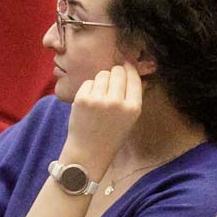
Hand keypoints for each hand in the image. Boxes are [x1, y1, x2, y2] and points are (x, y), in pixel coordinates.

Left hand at [59, 63, 143, 180]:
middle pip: (117, 72)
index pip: (133, 78)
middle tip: (111, 83)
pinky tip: (89, 102)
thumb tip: (134, 72)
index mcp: (133, 108)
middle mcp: (117, 102)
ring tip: (100, 96)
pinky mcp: (82, 99)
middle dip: (115, 73)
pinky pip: (89, 82)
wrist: (88, 152)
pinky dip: (89, 89)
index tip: (126, 64)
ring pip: (102, 74)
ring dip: (101, 81)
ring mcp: (98, 100)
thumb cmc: (111, 135)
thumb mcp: (130, 119)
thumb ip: (133, 96)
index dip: (129, 69)